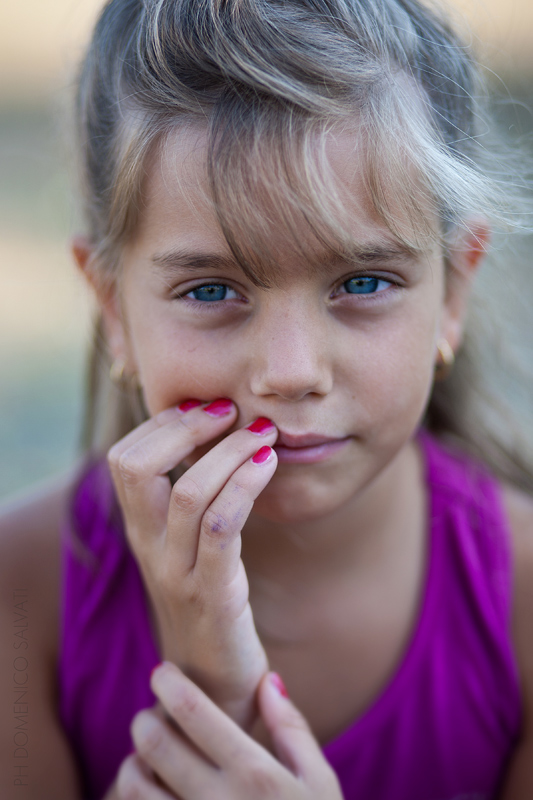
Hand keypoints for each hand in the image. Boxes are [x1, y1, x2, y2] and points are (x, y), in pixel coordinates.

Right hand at [107, 400, 278, 730]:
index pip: (124, 457)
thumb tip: (215, 433)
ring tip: (263, 434)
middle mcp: (148, 546)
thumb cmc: (209, 595)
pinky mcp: (212, 594)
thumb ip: (189, 495)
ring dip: (228, 452)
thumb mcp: (187, 544)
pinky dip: (245, 487)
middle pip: (138, 467)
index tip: (209, 406)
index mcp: (140, 528)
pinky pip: (221, 528)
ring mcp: (175, 572)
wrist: (214, 677)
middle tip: (231, 411)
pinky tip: (268, 465)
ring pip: (188, 493)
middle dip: (187, 426)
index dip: (164, 422)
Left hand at [117, 662, 342, 799]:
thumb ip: (292, 729)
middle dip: (143, 720)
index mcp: (255, 773)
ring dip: (130, 765)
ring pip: (134, 788)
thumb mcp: (319, 782)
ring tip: (142, 762)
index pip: (196, 713)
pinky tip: (146, 798)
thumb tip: (267, 680)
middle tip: (147, 717)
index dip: (170, 684)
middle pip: (155, 744)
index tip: (161, 671)